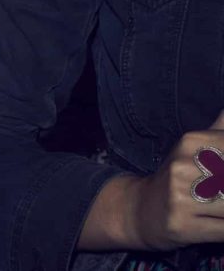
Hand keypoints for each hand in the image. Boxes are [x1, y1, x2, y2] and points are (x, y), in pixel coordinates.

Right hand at [120, 110, 223, 249]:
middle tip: (221, 189)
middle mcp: (183, 166)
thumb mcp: (194, 146)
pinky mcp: (181, 225)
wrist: (137, 211)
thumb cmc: (178, 178)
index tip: (222, 174)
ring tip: (220, 207)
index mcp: (192, 142)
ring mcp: (181, 196)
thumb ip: (220, 126)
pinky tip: (218, 223)